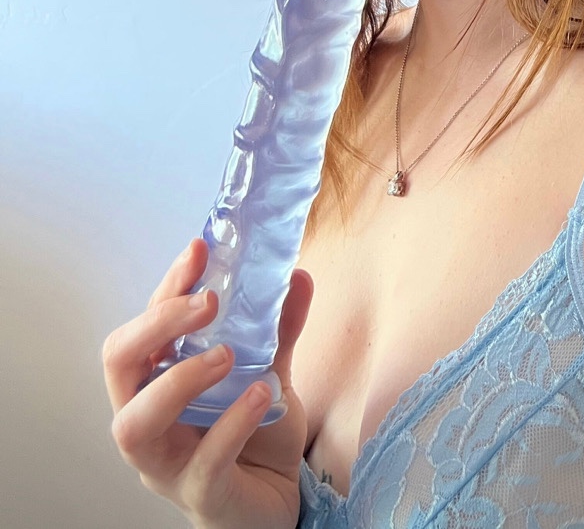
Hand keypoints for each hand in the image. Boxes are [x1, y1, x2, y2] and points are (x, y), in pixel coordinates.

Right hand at [104, 237, 313, 528]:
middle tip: (208, 301)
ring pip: (136, 423)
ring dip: (180, 379)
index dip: (167, 287)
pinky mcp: (200, 494)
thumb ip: (278, 330)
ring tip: (228, 354)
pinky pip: (204, 461)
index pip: (144, 325)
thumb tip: (296, 276)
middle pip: (119, 365)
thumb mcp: (270, 373)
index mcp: (159, 382)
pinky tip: (263, 394)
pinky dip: (232, 422)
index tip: (199, 249)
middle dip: (156, 324)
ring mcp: (167, 462)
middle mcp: (150, 420)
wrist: (276, 504)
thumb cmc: (255, 438)